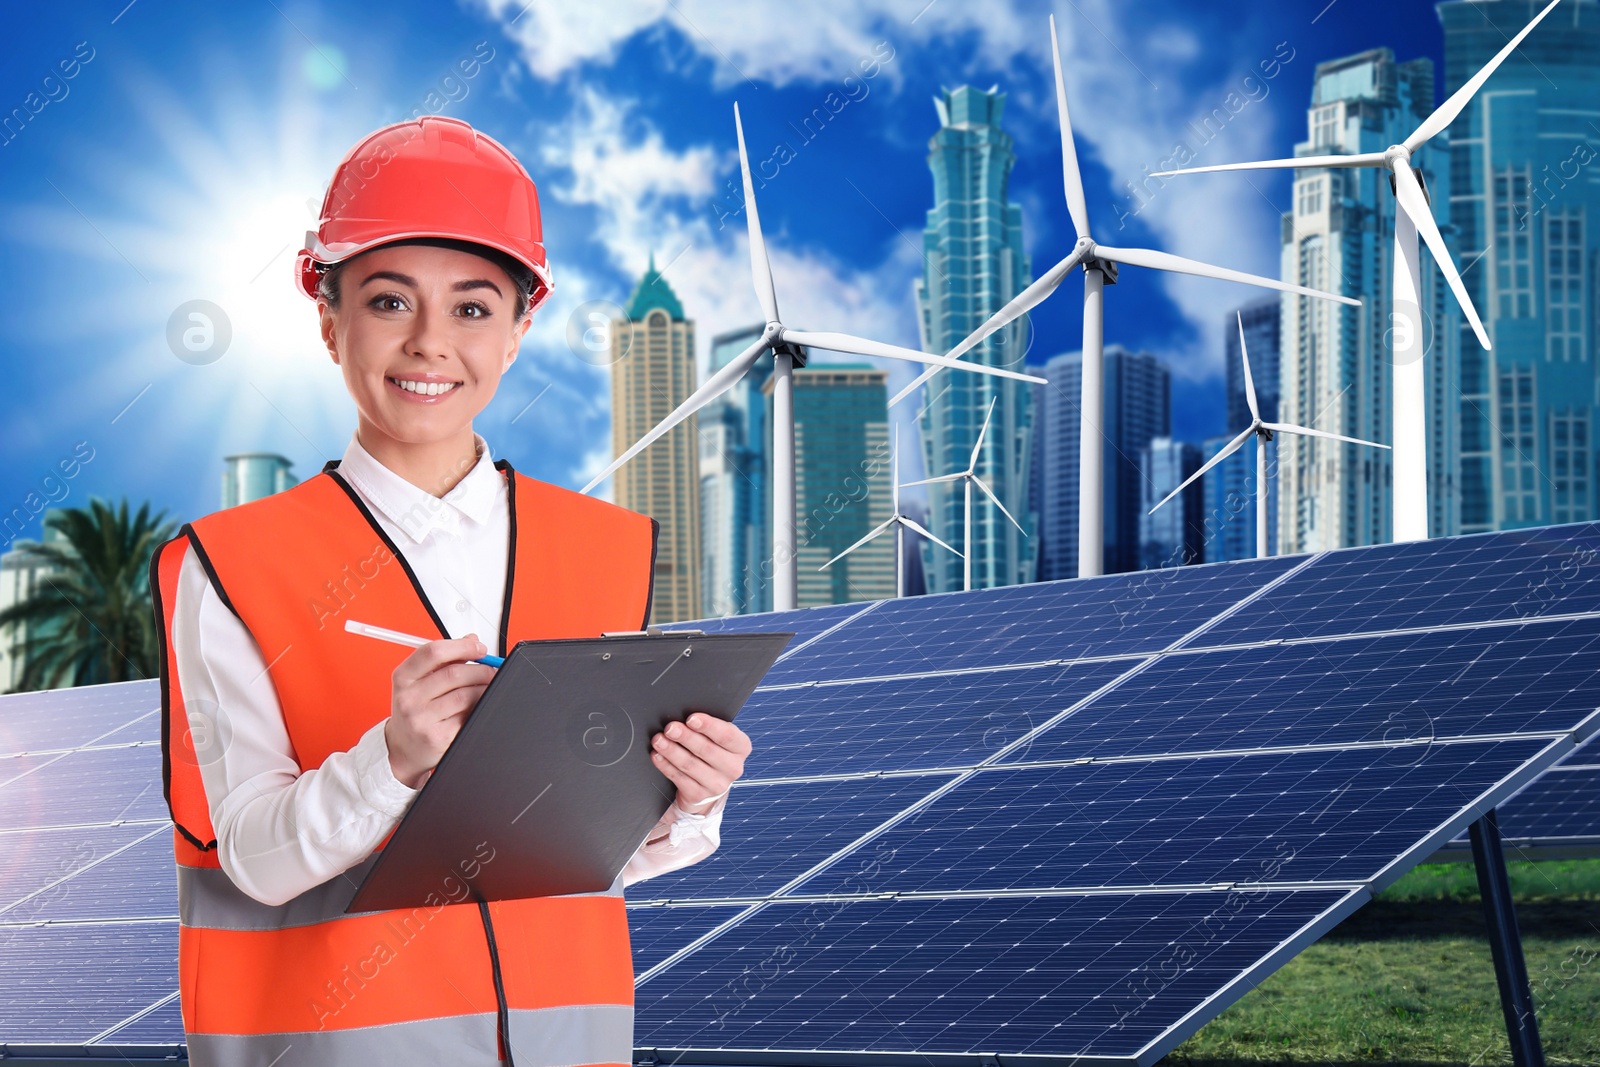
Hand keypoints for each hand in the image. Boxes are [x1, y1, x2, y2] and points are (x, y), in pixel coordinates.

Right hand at [386, 633, 496, 788]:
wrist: (402, 749)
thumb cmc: (414, 710)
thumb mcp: (419, 681)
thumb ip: (444, 659)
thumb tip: (472, 640)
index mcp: (403, 677)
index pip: (433, 652)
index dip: (462, 647)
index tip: (479, 648)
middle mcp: (409, 698)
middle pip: (454, 673)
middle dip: (481, 669)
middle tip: (491, 670)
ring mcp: (422, 720)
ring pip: (465, 695)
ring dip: (484, 688)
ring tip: (487, 687)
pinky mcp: (438, 738)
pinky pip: (467, 716)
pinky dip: (478, 708)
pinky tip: (477, 707)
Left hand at [650, 712, 750, 813]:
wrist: (707, 783)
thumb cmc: (711, 750)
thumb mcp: (716, 737)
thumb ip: (707, 727)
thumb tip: (683, 715)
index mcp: (741, 747)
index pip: (727, 735)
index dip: (709, 726)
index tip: (691, 719)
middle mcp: (733, 768)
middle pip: (707, 750)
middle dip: (686, 737)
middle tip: (670, 728)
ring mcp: (717, 785)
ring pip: (691, 765)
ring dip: (672, 751)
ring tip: (658, 740)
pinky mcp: (699, 795)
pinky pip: (679, 779)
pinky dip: (666, 766)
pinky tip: (657, 756)